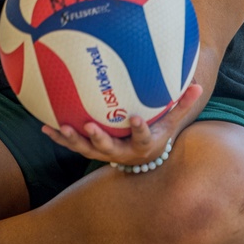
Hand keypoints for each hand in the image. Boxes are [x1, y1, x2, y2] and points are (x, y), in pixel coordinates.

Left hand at [43, 82, 202, 166]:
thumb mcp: (171, 122)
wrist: (143, 159)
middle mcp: (122, 153)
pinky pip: (73, 144)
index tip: (134, 119)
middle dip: (98, 139)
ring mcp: (105, 153)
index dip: (139, 130)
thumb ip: (181, 104)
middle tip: (88, 126)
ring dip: (73, 140)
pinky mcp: (91, 150)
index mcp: (143, 144)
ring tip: (61, 127)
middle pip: (109, 149)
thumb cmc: (157, 133)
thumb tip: (199, 84)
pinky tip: (44, 127)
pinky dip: (60, 136)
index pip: (142, 138)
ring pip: (87, 150)